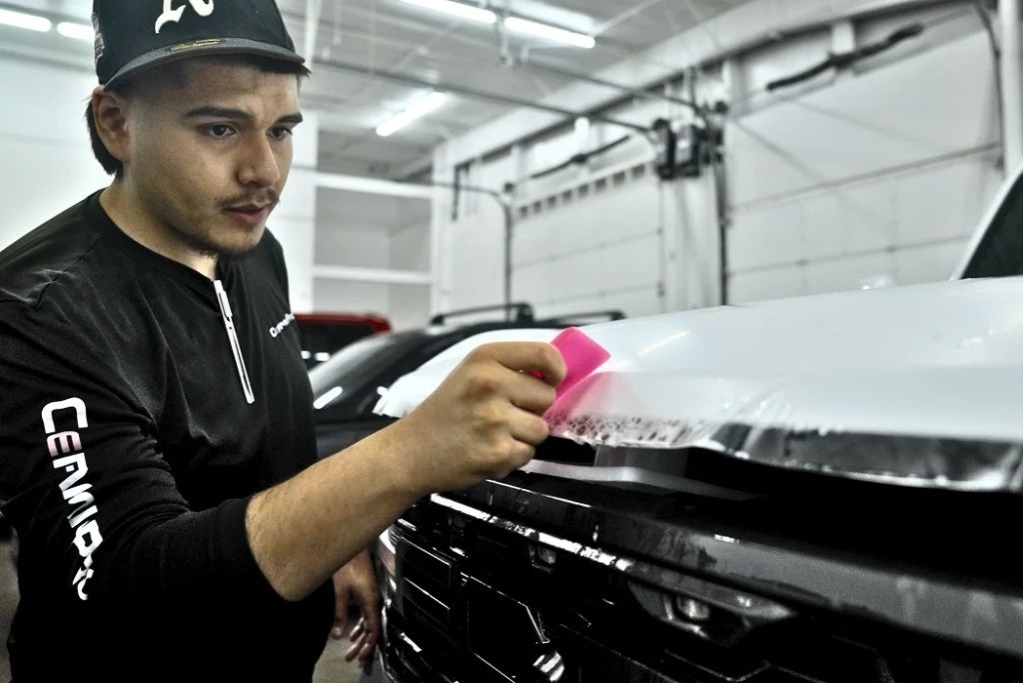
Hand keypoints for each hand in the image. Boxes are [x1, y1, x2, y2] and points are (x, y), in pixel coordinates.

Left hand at [331, 549, 379, 664]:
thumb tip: (338, 634)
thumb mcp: (340, 592)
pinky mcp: (365, 593)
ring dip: (360, 637)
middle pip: (371, 628)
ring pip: (368, 622)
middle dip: (362, 645)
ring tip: (351, 650)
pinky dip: (359, 626)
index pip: (373, 629)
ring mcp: (370, 596)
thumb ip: (339, 614)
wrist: (352, 548)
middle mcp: (373, 600)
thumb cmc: (348, 566)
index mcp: (371, 601)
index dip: (368, 645)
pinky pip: (365, 615)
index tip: (361, 656)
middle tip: (353, 658)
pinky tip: (350, 633)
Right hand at [396, 342, 565, 492]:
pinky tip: (488, 449)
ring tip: (493, 433)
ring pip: (541, 428)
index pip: (545, 355)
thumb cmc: (445, 412)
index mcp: (484, 358)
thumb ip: (511, 369)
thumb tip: (555, 376)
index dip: (557, 370)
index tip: (553, 379)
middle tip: (503, 413)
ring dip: (523, 435)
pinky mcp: (498, 452)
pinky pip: (528, 453)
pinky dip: (512, 456)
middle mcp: (490, 384)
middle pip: (547, 396)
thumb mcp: (471, 373)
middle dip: (533, 408)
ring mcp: (495, 419)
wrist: (411, 451)